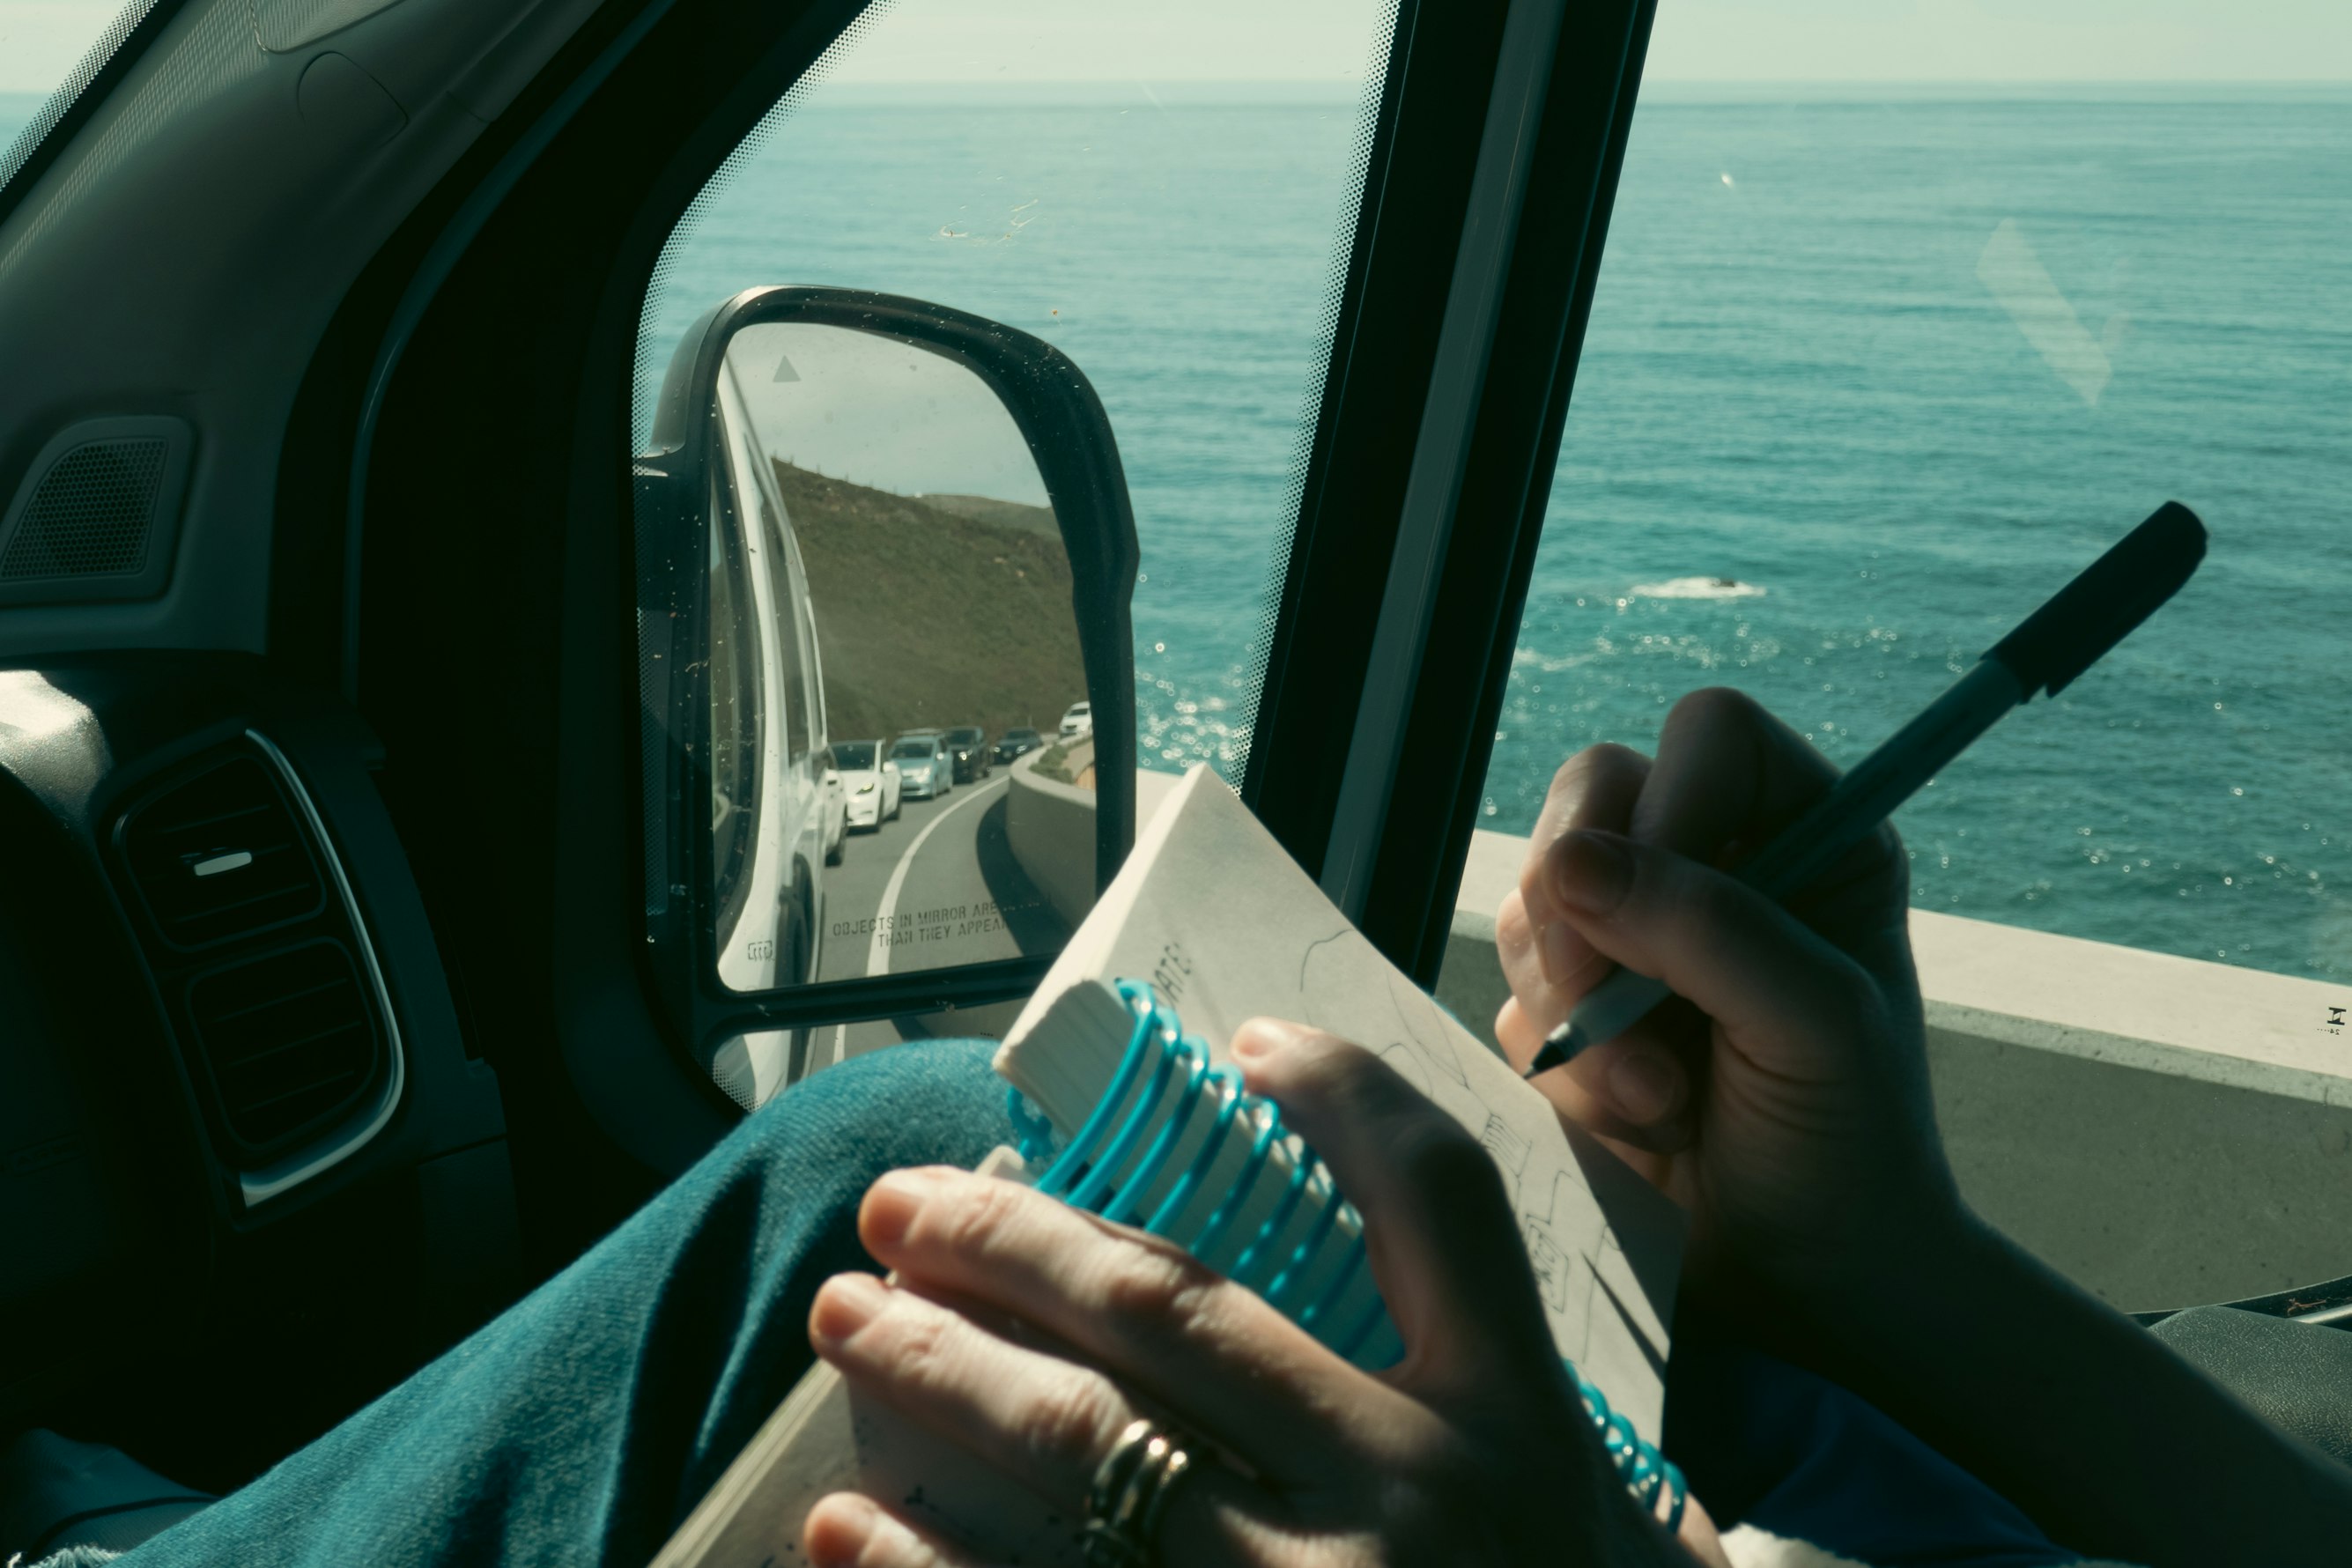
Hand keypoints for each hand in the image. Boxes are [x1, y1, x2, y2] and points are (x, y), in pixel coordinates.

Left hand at [802, 1022, 1724, 1567]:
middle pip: (1181, 1309)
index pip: (1438, 1199)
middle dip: (1012, 1240)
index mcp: (1512, 1424)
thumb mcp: (1606, 1524)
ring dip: (941, 1369)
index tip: (1243, 1051)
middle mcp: (1411, 1491)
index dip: (1345, 1097)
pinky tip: (846, 1525)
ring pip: (1089, 1443)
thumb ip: (1517, 1421)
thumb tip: (1356, 1304)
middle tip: (898, 1203)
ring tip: (842, 1318)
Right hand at [1494, 687, 1963, 1313]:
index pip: (1708, 737)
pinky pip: (1513, 997)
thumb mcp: (1816, 1026)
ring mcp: (1634, 938)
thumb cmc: (1852, 1149)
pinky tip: (1634, 1122)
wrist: (1808, 1287)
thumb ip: (1709, 929)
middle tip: (1605, 1006)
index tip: (1660, 902)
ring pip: (1534, 901)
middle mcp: (1715, 868)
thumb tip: (1568, 862)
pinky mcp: (1573, 1014)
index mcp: (1808, 835)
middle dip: (1582, 909)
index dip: (1670, 802)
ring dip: (1579, 1010)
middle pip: (1591, 795)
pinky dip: (1560, 1066)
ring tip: (1656, 1099)